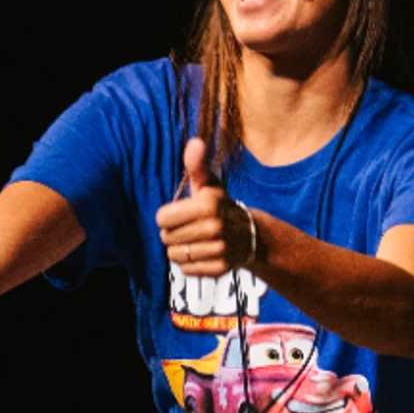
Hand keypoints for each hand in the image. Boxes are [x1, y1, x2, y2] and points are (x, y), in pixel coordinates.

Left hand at [153, 138, 254, 278]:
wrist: (250, 235)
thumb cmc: (220, 206)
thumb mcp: (209, 185)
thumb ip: (197, 165)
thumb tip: (195, 142)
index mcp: (207, 205)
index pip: (162, 218)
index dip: (167, 217)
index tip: (181, 214)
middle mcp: (214, 228)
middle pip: (167, 238)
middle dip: (173, 234)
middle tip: (189, 229)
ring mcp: (218, 250)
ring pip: (174, 256)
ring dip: (179, 250)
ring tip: (194, 242)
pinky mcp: (219, 269)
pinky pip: (186, 270)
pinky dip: (189, 265)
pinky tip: (202, 254)